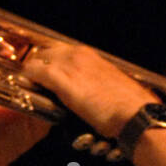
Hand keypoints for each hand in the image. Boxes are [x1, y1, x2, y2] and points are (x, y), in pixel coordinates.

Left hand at [20, 42, 156, 138]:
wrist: (137, 115)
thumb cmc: (131, 107)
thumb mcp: (113, 87)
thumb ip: (97, 84)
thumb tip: (92, 92)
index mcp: (91, 56)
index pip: (60, 50)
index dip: (50, 61)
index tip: (45, 74)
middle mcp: (79, 55)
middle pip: (45, 51)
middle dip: (38, 65)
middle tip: (35, 81)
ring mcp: (69, 65)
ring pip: (37, 59)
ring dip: (32, 73)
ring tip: (31, 87)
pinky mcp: (61, 79)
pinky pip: (35, 72)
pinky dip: (29, 79)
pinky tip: (28, 88)